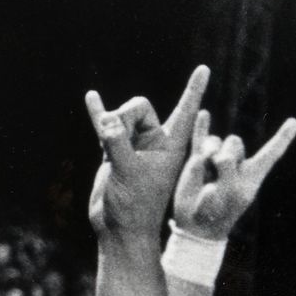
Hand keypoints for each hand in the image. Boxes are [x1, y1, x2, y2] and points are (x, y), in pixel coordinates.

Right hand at [85, 67, 208, 241]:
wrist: (118, 226)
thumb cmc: (133, 205)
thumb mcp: (128, 173)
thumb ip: (118, 145)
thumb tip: (107, 120)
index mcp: (171, 146)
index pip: (187, 111)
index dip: (194, 90)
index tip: (205, 68)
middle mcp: (156, 142)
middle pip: (139, 107)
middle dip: (124, 117)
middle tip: (116, 143)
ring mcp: (134, 145)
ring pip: (120, 116)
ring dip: (108, 127)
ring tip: (108, 154)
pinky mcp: (115, 150)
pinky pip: (106, 125)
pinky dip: (98, 112)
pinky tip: (91, 97)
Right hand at [172, 109, 295, 241]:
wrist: (198, 223)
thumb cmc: (220, 212)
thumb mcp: (231, 193)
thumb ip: (227, 168)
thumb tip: (215, 151)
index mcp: (252, 174)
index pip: (271, 152)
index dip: (283, 137)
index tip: (295, 122)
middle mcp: (237, 164)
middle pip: (234, 142)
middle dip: (226, 155)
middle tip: (220, 175)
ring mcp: (216, 160)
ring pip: (216, 141)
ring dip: (210, 150)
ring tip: (206, 171)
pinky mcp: (197, 161)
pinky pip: (199, 139)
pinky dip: (201, 127)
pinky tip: (204, 115)